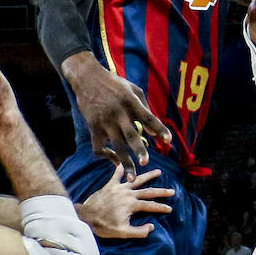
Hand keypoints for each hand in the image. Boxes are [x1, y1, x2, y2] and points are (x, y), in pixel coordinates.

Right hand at [66, 56, 170, 176]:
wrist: (86, 77)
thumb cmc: (114, 83)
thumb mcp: (133, 89)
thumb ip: (144, 108)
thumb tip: (153, 130)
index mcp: (131, 102)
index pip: (148, 118)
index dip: (159, 129)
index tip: (168, 140)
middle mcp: (118, 113)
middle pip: (130, 135)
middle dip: (138, 150)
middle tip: (145, 163)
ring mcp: (105, 122)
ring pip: (115, 146)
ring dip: (124, 162)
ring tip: (131, 177)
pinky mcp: (93, 127)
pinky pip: (98, 147)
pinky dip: (106, 156)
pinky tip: (115, 161)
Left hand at [77, 165, 173, 238]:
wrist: (86, 216)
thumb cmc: (103, 225)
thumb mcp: (123, 232)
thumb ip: (139, 231)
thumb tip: (152, 227)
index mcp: (132, 205)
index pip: (151, 206)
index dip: (161, 207)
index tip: (170, 208)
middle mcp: (128, 194)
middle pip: (148, 191)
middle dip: (161, 191)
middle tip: (172, 191)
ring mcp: (119, 188)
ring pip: (137, 180)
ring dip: (148, 176)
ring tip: (158, 171)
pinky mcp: (110, 186)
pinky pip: (116, 175)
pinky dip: (120, 169)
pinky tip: (123, 163)